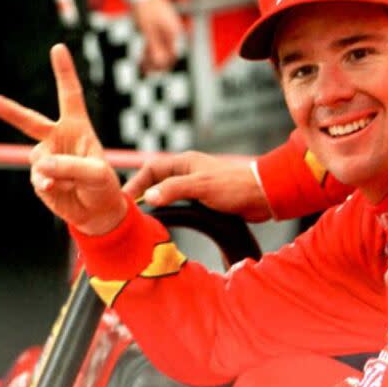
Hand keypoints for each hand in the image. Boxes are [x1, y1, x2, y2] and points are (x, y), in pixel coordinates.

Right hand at [0, 44, 126, 235]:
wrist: (96, 211)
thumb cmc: (103, 186)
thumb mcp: (98, 174)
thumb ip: (73, 166)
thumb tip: (43, 164)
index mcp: (78, 128)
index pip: (70, 96)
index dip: (64, 72)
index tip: (59, 48)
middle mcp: (58, 139)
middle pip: (31, 122)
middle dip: (10, 112)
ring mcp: (46, 158)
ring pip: (40, 160)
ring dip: (55, 172)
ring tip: (70, 182)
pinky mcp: (39, 178)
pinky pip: (39, 179)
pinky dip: (51, 186)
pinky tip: (62, 190)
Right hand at [123, 151, 272, 221]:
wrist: (263, 195)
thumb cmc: (235, 186)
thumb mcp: (201, 186)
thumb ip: (174, 190)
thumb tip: (147, 197)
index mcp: (185, 162)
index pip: (151, 169)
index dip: (136, 182)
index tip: (124, 199)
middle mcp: (188, 172)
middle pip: (157, 181)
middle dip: (142, 194)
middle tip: (129, 212)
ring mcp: (196, 186)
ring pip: (168, 194)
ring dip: (157, 205)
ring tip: (143, 220)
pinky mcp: (205, 200)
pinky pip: (181, 205)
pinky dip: (171, 212)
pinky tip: (166, 224)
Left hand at [131, 0, 182, 72]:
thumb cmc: (144, 7)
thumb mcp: (147, 29)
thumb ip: (155, 47)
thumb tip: (160, 63)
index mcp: (173, 32)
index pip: (171, 54)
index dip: (161, 66)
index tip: (150, 72)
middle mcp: (172, 30)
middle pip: (167, 52)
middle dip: (157, 63)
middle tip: (145, 72)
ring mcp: (166, 27)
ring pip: (161, 47)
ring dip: (152, 57)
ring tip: (142, 65)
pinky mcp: (158, 24)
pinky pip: (156, 40)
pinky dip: (150, 48)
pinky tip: (143, 54)